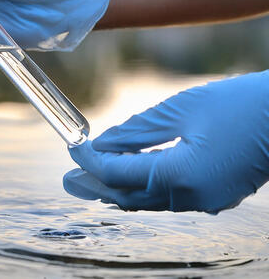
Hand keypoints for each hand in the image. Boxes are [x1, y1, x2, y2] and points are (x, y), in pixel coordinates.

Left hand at [63, 71, 268, 213]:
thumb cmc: (236, 105)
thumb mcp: (179, 110)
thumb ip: (135, 132)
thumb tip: (101, 144)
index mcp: (180, 175)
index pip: (118, 173)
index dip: (91, 162)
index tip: (73, 148)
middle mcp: (190, 197)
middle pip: (128, 196)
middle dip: (96, 185)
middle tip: (69, 178)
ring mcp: (203, 201)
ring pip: (146, 200)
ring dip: (117, 188)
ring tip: (90, 177)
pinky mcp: (211, 196)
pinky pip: (165, 197)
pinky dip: (141, 186)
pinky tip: (128, 175)